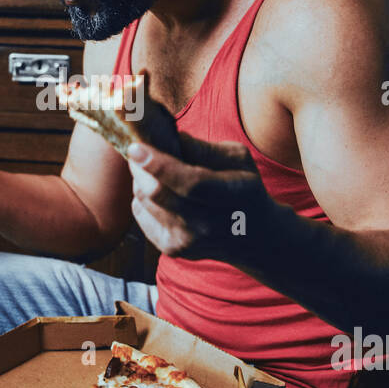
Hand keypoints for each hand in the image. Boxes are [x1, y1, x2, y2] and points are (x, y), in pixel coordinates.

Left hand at [126, 132, 273, 263]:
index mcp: (228, 195)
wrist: (252, 237)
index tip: (136, 147)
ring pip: (144, 201)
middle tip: (138, 150)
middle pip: (157, 193)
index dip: (158, 164)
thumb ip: (205, 149)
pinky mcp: (171, 248)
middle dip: (139, 167)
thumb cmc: (242, 188)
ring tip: (152, 169)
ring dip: (141, 180)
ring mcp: (187, 240)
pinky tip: (159, 190)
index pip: (189, 182)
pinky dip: (142, 196)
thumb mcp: (238, 160)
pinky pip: (141, 213)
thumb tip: (172, 138)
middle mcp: (206, 224)